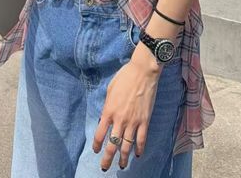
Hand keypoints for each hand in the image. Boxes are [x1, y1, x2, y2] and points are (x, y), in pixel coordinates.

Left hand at [93, 49, 161, 169]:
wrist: (143, 72)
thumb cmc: (124, 77)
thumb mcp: (110, 90)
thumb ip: (107, 106)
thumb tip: (106, 118)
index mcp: (109, 111)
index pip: (99, 134)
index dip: (97, 145)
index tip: (96, 150)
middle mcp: (120, 120)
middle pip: (112, 145)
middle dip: (107, 158)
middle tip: (105, 167)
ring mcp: (133, 122)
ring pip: (127, 146)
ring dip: (123, 158)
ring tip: (122, 165)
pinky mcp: (145, 121)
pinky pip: (141, 139)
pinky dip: (139, 149)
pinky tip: (138, 155)